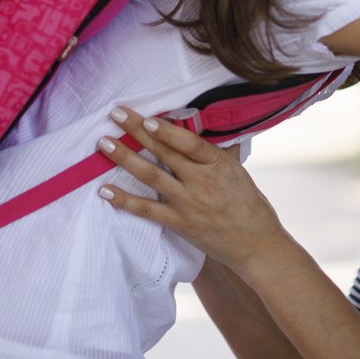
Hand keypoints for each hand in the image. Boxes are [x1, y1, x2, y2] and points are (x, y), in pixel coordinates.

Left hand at [96, 107, 286, 273]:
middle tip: (115, 114)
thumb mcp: (238, 172)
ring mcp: (188, 203)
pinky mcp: (179, 223)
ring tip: (103, 144)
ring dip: (124, 158)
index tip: (147, 118)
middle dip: (136, 131)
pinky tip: (105, 190)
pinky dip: (124, 200)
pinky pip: (146, 210)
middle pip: (163, 152)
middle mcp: (201, 182)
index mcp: (218, 165)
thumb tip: (212, 125)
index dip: (167, 131)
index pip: (190, 143)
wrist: (256, 244)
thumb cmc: (250, 205)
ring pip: (150, 176)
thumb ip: (222, 151)